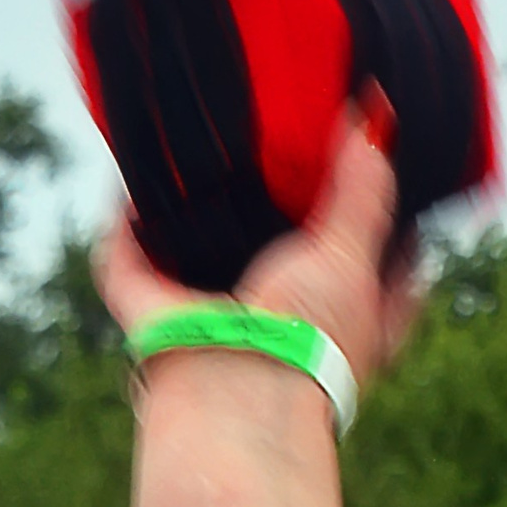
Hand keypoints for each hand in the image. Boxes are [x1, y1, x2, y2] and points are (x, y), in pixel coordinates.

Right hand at [94, 110, 421, 389]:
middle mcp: (283, 325)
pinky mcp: (153, 313)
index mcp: (348, 322)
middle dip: (280, 213)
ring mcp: (215, 319)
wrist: (236, 390)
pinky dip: (123, 225)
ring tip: (200, 154)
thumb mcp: (350, 254)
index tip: (379, 180)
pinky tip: (129, 180)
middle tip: (279, 152)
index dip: (384, 231)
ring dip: (196, 216)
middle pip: (288, 259)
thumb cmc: (308, 336)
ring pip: (204, 259)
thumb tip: (376, 117)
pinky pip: (128, 260)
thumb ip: (364, 192)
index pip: (383, 273)